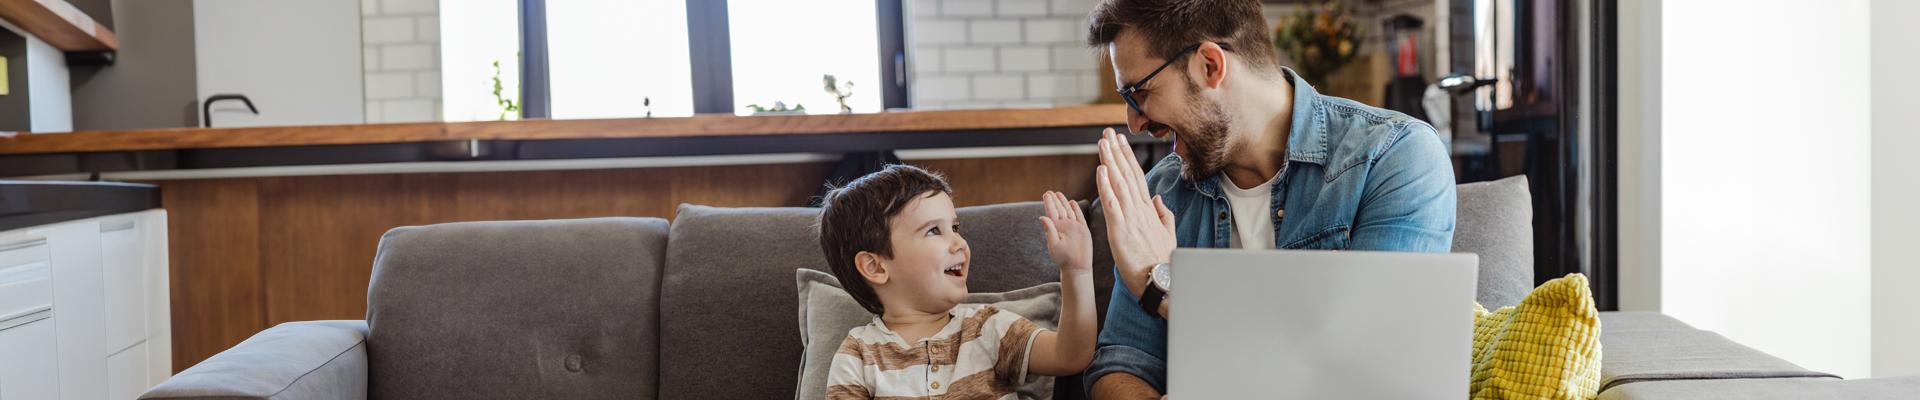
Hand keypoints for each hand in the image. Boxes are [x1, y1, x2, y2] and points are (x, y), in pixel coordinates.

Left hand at [1038, 191, 1093, 275]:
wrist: (1076, 266)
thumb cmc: (1063, 258)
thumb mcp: (1053, 244)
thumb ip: (1049, 230)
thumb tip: (1042, 217)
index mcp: (1055, 228)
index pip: (1051, 212)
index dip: (1049, 203)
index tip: (1046, 194)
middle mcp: (1064, 226)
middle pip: (1059, 209)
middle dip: (1055, 200)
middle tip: (1050, 192)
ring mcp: (1073, 227)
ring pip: (1068, 211)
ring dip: (1063, 202)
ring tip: (1059, 194)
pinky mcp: (1083, 229)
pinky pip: (1079, 216)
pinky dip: (1076, 209)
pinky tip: (1072, 202)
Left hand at [1095, 128, 1177, 297]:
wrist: (1161, 281)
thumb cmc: (1162, 261)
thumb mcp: (1168, 234)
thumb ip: (1163, 214)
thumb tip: (1156, 198)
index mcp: (1148, 210)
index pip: (1136, 177)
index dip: (1127, 158)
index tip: (1120, 142)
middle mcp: (1140, 209)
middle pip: (1126, 174)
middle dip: (1116, 152)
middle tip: (1107, 133)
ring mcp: (1130, 218)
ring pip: (1118, 183)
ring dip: (1109, 161)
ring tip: (1102, 142)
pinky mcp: (1120, 229)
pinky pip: (1111, 203)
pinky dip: (1105, 185)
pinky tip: (1101, 169)